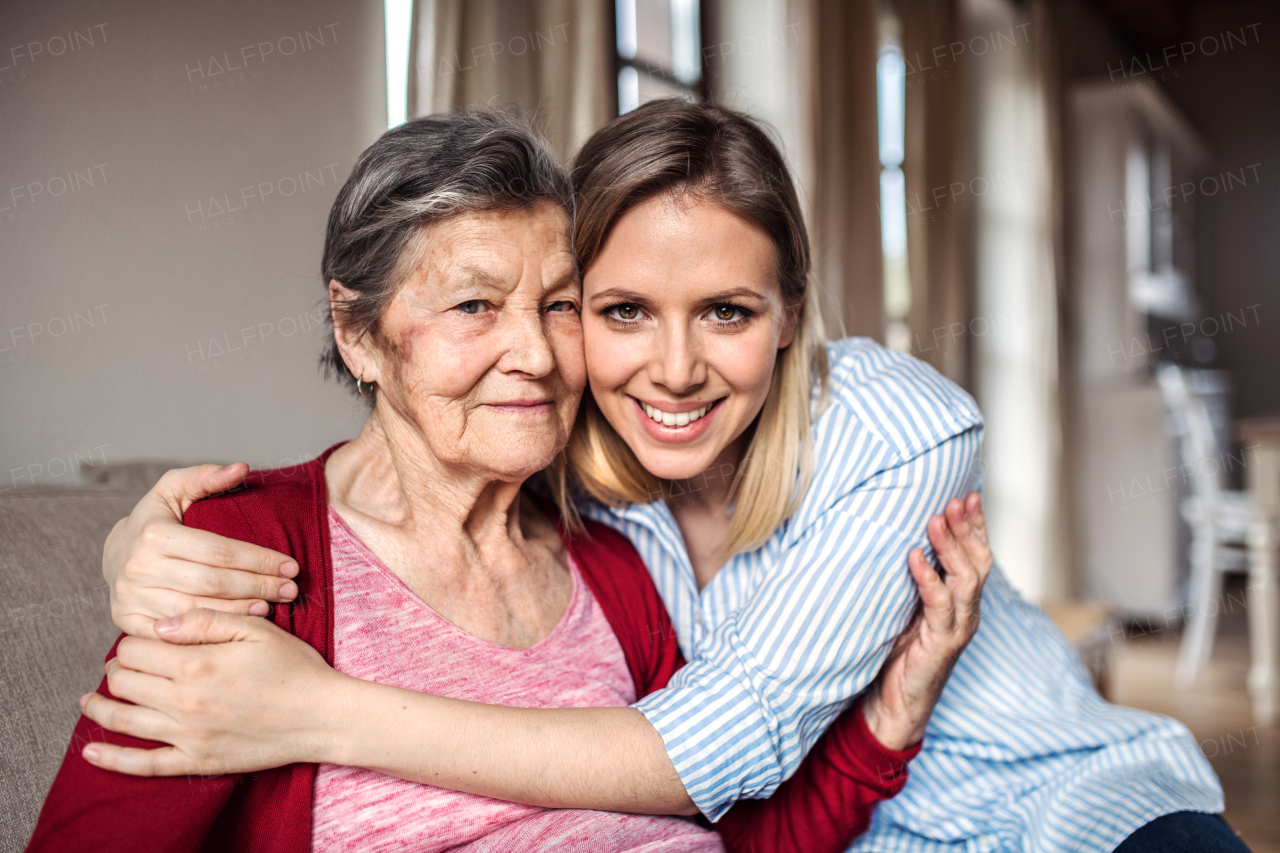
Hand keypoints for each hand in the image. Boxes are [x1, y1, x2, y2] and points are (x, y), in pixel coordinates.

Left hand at [79, 609, 350, 775]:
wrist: (322, 715)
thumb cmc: (293, 667)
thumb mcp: (256, 629)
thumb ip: (206, 620)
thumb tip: (161, 624)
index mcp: (197, 663)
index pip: (137, 648)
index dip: (133, 640)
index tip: (143, 638)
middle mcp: (184, 701)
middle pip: (125, 681)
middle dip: (118, 667)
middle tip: (124, 663)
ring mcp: (187, 735)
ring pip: (124, 720)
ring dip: (101, 706)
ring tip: (90, 698)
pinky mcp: (195, 761)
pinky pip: (143, 764)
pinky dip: (111, 758)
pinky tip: (90, 749)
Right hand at [104, 464, 300, 637]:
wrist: (113, 554)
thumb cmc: (155, 519)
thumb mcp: (174, 489)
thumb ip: (207, 477)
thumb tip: (242, 468)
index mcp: (153, 534)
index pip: (219, 551)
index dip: (259, 559)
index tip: (291, 565)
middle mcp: (139, 568)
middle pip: (213, 583)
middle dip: (258, 586)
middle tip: (290, 588)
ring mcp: (130, 598)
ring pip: (197, 610)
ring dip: (240, 611)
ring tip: (272, 606)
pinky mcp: (126, 621)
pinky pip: (176, 633)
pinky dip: (209, 630)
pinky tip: (238, 625)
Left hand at [861, 493, 990, 750]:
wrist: (896, 703)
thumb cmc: (899, 652)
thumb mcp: (908, 607)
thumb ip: (915, 580)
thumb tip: (901, 538)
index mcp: (961, 600)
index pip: (977, 555)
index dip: (975, 525)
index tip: (968, 495)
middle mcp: (967, 611)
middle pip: (979, 562)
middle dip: (968, 528)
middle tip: (954, 500)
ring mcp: (958, 628)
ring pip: (967, 580)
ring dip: (951, 547)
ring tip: (935, 520)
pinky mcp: (942, 644)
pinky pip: (939, 605)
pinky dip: (927, 578)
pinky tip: (913, 557)